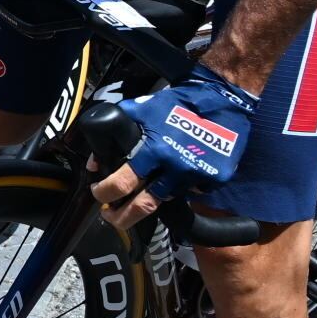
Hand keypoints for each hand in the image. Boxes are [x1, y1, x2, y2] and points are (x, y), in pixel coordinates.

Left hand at [96, 68, 265, 231]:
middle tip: (111, 219)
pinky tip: (179, 173)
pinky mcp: (217, 178)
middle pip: (144, 207)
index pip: (121, 183)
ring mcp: (197, 176)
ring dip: (152, 200)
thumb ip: (115, 130)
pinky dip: (183, 186)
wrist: (221, 99)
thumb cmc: (177, 103)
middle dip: (122, 219)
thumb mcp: (141, 109)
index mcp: (153, 150)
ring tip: (140, 197)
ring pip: (169, 198)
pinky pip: (194, 190)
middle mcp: (175, 168)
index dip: (104, 193)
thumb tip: (95, 160)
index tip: (98, 194)